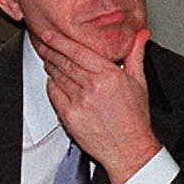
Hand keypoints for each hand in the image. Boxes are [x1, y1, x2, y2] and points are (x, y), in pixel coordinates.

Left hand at [37, 25, 161, 183]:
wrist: (129, 149)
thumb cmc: (134, 119)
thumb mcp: (139, 82)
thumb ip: (136, 54)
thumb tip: (141, 34)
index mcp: (110, 75)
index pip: (78, 51)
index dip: (59, 41)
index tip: (50, 34)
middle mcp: (93, 87)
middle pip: (63, 62)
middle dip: (50, 50)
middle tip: (42, 43)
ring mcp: (80, 102)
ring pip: (57, 76)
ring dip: (50, 66)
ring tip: (48, 60)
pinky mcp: (70, 116)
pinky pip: (54, 94)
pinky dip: (51, 85)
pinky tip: (53, 82)